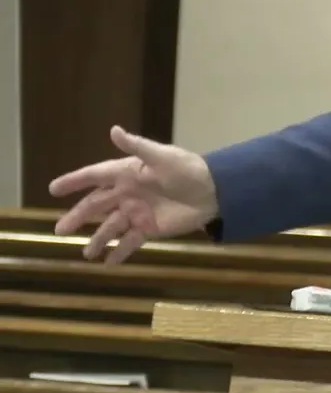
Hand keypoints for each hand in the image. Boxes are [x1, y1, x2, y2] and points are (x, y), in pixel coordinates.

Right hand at [48, 125, 218, 263]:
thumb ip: (137, 146)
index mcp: (128, 173)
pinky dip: (119, 252)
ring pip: (111, 227)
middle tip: (60, 230)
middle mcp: (128, 193)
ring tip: (86, 253)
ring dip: (97, 240)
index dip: (75, 181)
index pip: (95, 176)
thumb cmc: (188, 169)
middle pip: (97, 206)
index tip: (53, 189)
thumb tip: (114, 130)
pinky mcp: (150, 228)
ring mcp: (138, 212)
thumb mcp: (163, 156)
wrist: (215, 191)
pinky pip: (130, 242)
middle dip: (78, 217)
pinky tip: (108, 263)